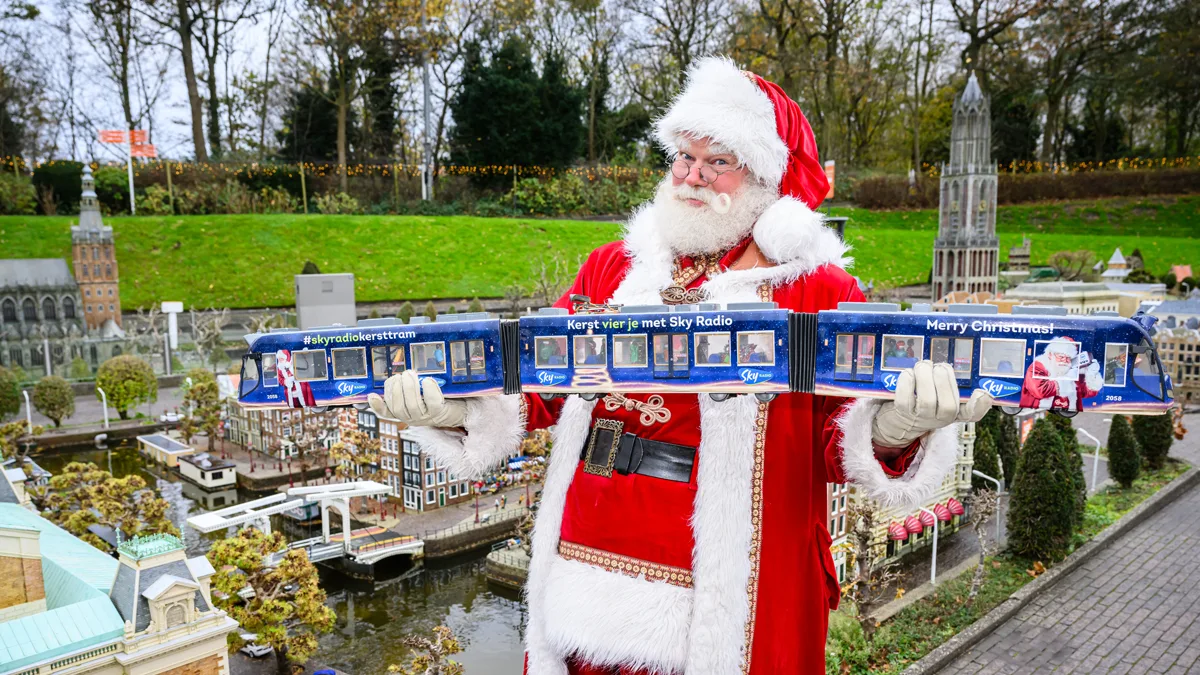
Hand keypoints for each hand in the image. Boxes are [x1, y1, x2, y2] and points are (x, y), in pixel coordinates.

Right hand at [367, 370, 466, 427]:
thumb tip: (396, 373)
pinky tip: (426, 380)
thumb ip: (405, 386)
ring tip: (410, 374)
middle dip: (397, 389)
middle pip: (398, 408)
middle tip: (401, 375)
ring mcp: (425, 417)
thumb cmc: (434, 397)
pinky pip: (432, 403)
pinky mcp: (440, 413)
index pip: (386, 413)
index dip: (377, 406)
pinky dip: (428, 390)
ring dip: (410, 387)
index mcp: (404, 412)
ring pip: (412, 406)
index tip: (371, 395)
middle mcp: (412, 418)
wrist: (457, 408)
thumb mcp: (418, 393)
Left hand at [872, 361, 991, 447]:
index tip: (981, 392)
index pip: (973, 414)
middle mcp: (941, 418)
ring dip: (924, 377)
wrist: (901, 420)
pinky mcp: (903, 413)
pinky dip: (907, 381)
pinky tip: (909, 373)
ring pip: (926, 400)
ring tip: (922, 366)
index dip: (979, 405)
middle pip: (948, 405)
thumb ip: (949, 382)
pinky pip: (905, 397)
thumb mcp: (942, 395)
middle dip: (943, 379)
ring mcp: (922, 418)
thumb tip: (946, 365)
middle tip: (936, 366)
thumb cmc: (925, 401)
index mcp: (956, 411)